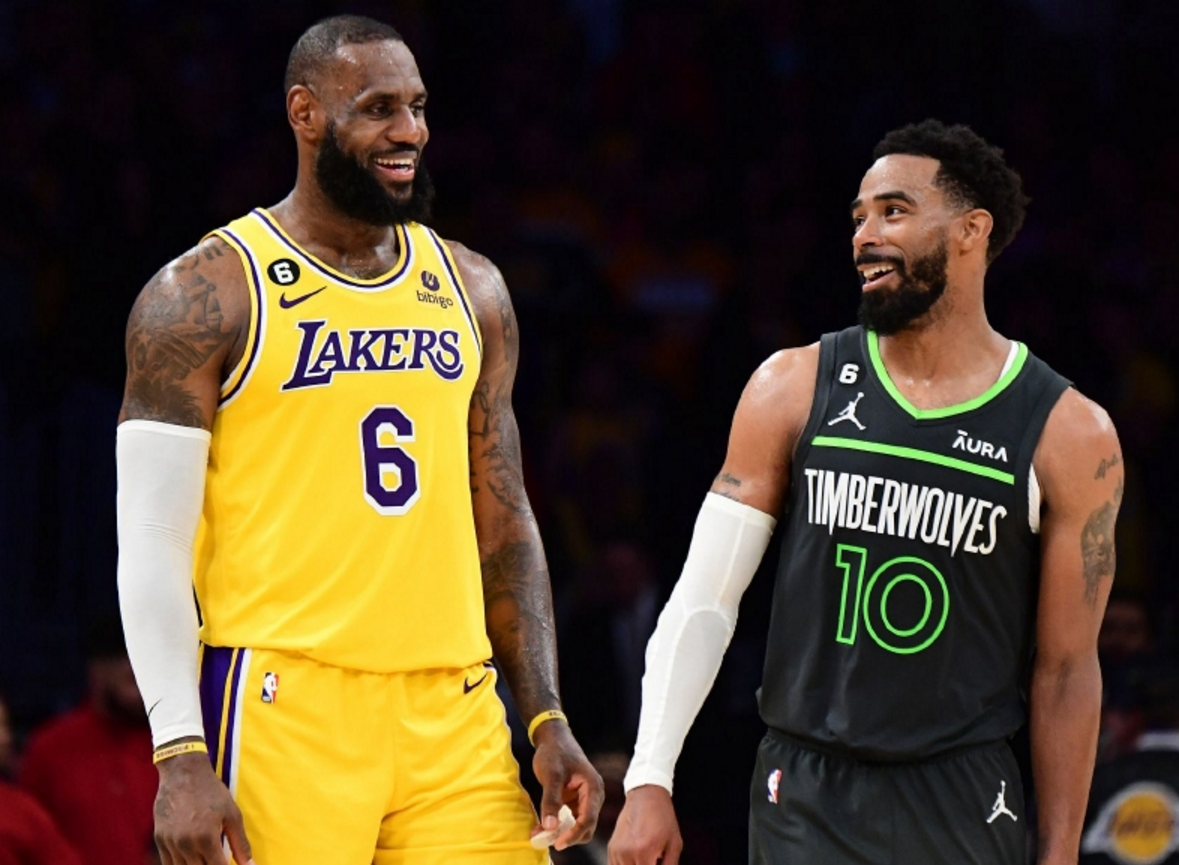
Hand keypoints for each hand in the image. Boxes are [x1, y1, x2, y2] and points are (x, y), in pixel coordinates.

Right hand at [153, 752, 253, 864]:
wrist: (182, 773)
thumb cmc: (211, 792)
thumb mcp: (232, 814)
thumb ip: (240, 843)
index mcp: (206, 838)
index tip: (228, 864)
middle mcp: (185, 844)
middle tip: (218, 858)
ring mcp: (170, 843)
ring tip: (205, 858)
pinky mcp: (159, 840)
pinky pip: (168, 863)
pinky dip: (180, 864)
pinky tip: (191, 859)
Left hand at [531, 722, 603, 850]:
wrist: (553, 738)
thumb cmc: (554, 752)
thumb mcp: (551, 775)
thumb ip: (551, 800)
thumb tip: (550, 826)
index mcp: (593, 788)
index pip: (588, 819)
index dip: (574, 834)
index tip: (558, 843)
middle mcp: (593, 796)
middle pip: (586, 827)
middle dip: (568, 836)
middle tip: (546, 840)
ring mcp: (584, 799)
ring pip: (577, 825)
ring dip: (561, 832)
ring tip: (540, 834)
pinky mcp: (575, 800)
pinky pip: (569, 819)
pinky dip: (557, 825)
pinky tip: (542, 827)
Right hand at [608, 784, 682, 864]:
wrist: (645, 796)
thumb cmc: (663, 819)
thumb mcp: (674, 844)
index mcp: (644, 853)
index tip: (658, 863)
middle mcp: (626, 854)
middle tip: (654, 859)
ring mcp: (616, 852)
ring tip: (647, 858)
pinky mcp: (611, 849)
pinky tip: (638, 860)